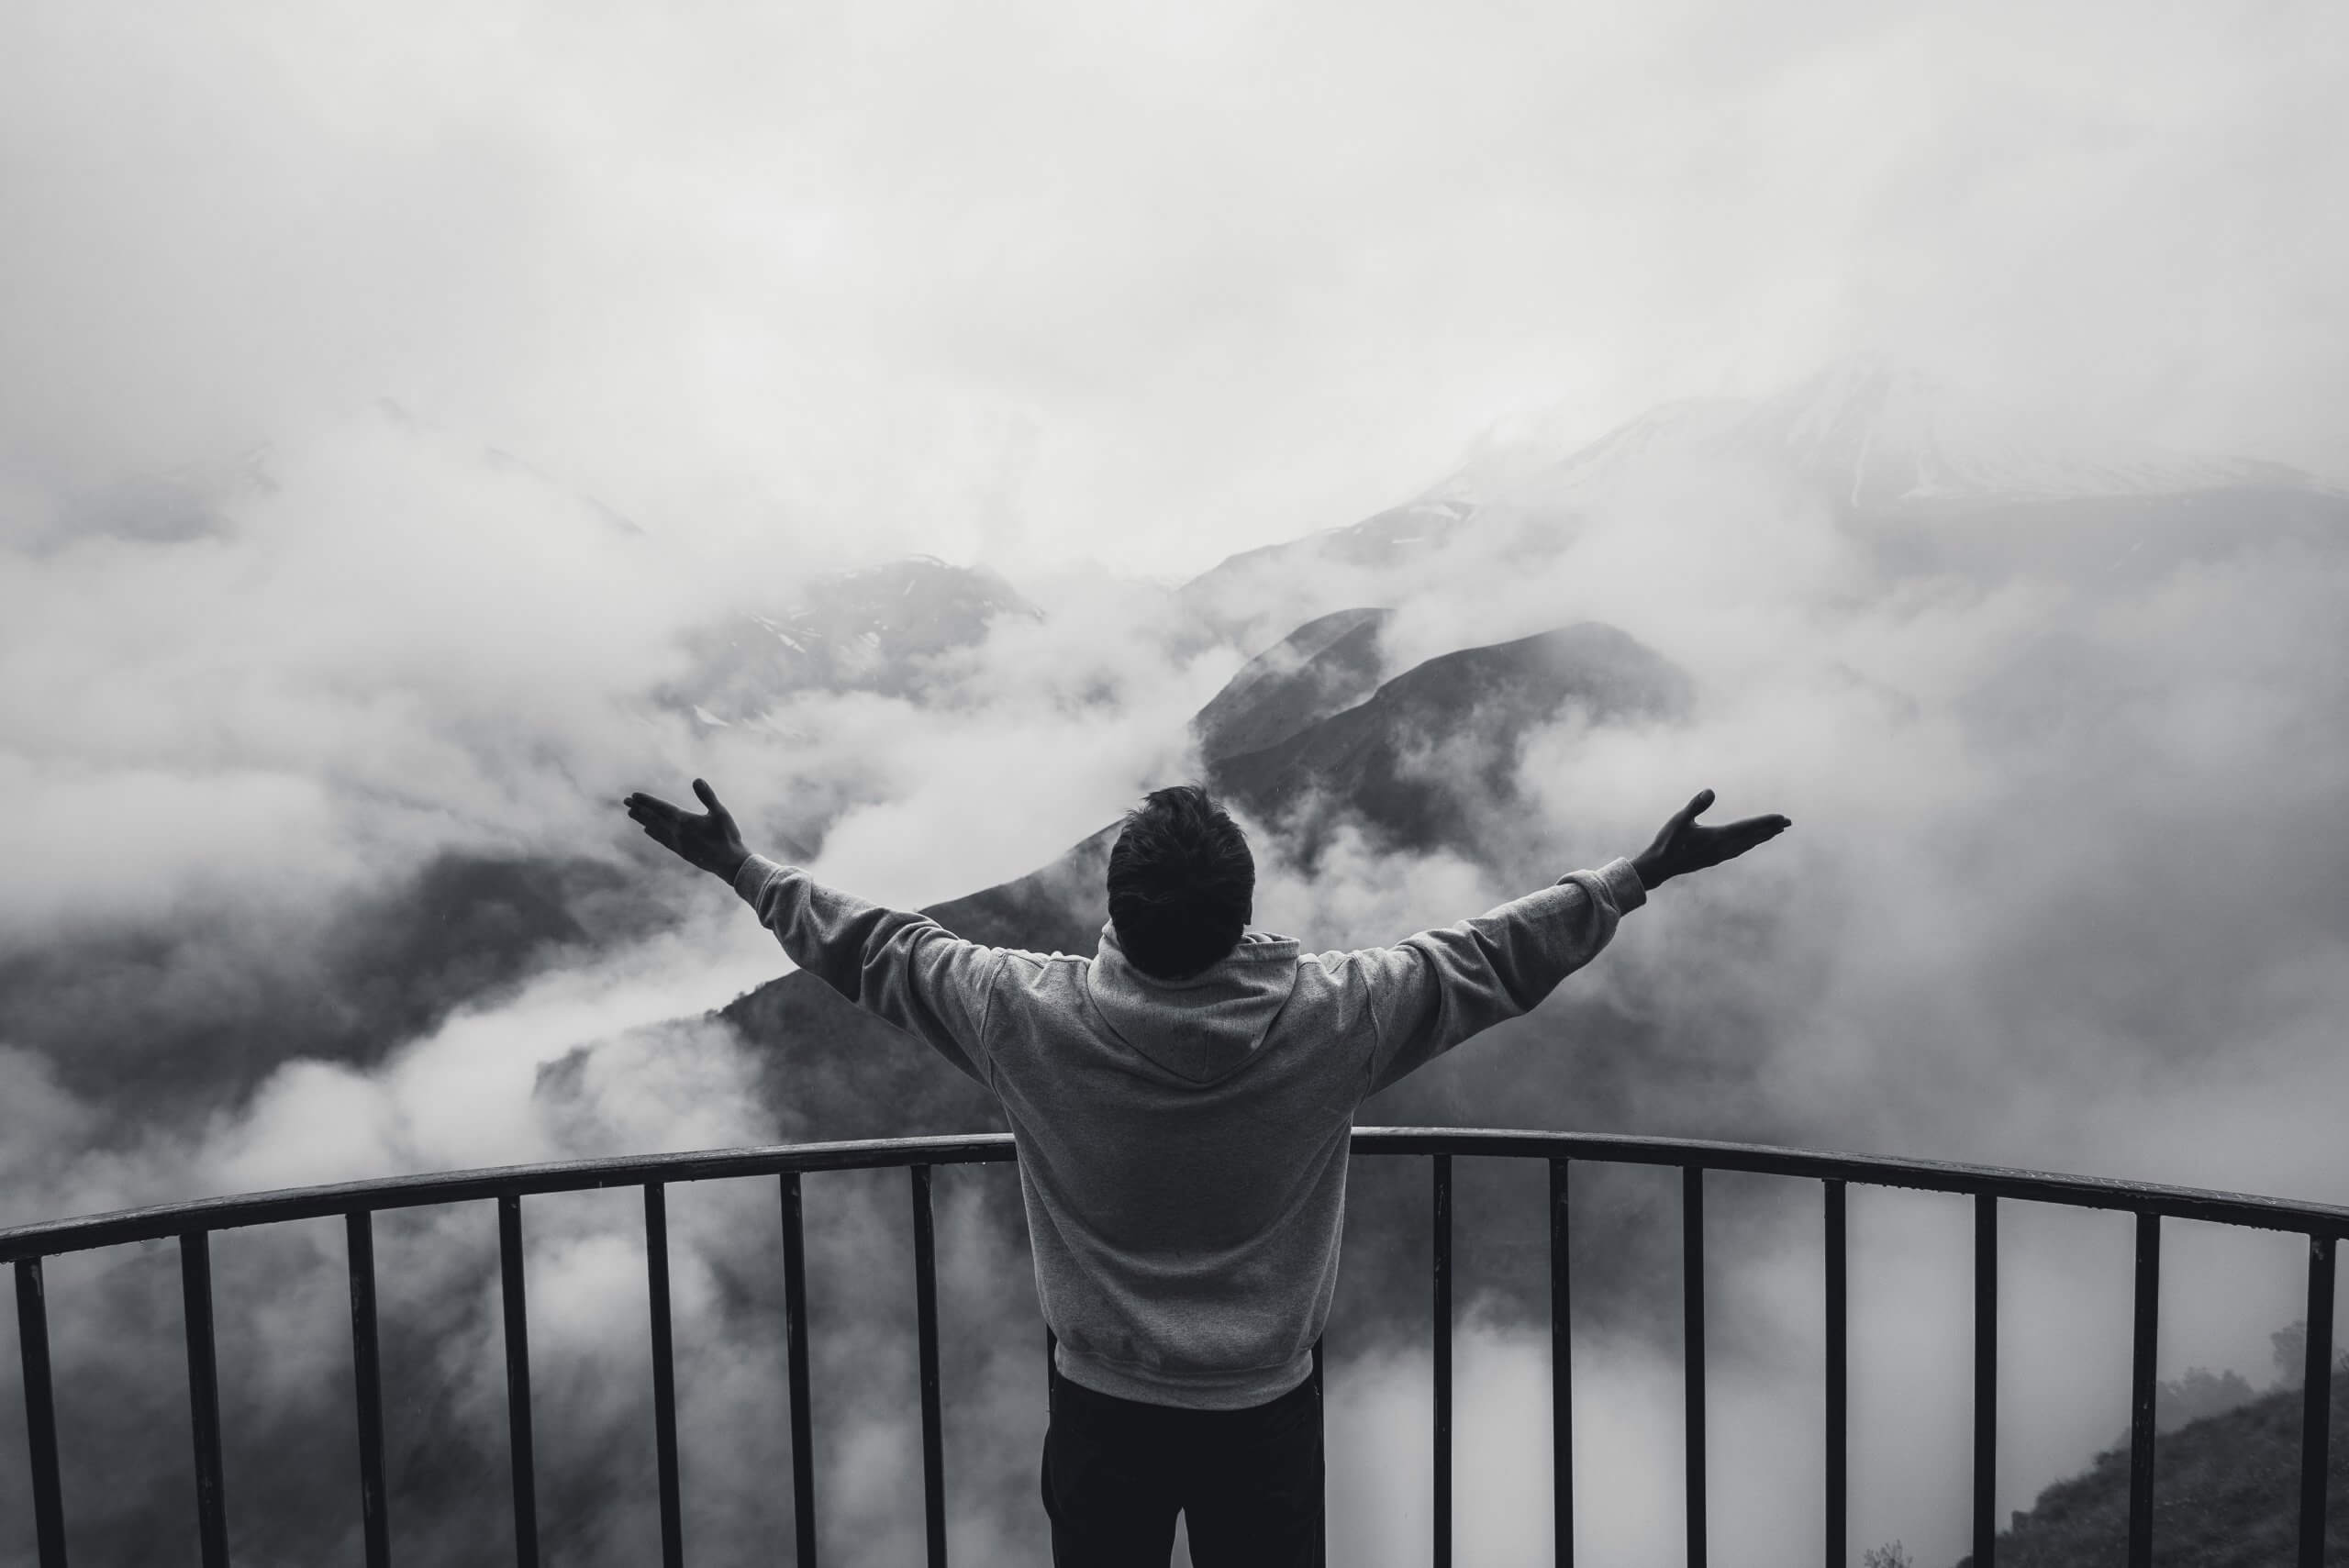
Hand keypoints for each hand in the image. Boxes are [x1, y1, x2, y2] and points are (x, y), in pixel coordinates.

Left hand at [623, 778, 750, 882]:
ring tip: (631, 813)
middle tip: (625, 802)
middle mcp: (676, 832)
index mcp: (684, 821)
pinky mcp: (680, 852)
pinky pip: (662, 840)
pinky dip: (653, 833)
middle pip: (653, 818)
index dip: (647, 801)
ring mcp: (677, 843)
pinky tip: (648, 831)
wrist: (729, 864)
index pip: (660, 808)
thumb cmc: (728, 836)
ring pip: (655, 829)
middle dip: (639, 809)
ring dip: (642, 820)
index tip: (633, 795)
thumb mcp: (720, 813)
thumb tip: (696, 779)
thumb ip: (707, 796)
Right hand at [1631, 788, 1789, 890]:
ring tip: (1775, 831)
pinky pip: (1739, 850)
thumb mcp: (1679, 820)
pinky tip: (1749, 843)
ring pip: (1747, 845)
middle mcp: (1723, 848)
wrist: (1659, 867)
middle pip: (1752, 837)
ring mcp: (1720, 855)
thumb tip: (1711, 791)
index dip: (1766, 822)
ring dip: (1762, 837)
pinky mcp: (1714, 859)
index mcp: (1718, 837)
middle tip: (1788, 822)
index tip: (1782, 818)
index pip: (1748, 828)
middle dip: (1771, 829)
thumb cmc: (1667, 842)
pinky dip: (1749, 844)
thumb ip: (1695, 805)